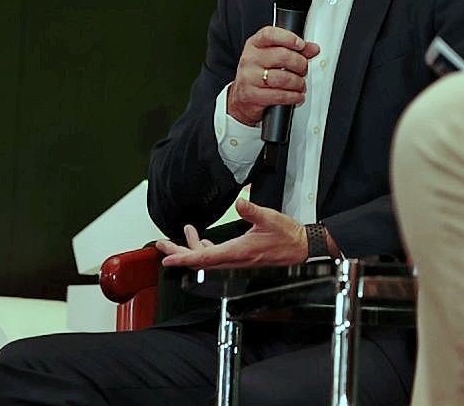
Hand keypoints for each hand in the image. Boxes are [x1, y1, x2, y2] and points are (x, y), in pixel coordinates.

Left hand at [156, 199, 310, 268]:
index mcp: (238, 251)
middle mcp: (234, 260)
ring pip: (206, 259)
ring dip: (191, 248)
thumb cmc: (287, 236)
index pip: (203, 257)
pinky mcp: (241, 258)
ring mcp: (237, 260)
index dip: (183, 258)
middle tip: (162, 246)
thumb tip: (240, 202)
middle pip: (199, 260)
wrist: (300, 247)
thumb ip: (252, 210)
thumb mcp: (270, 218)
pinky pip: (216, 256)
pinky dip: (204, 248)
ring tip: (182, 235)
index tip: (166, 258)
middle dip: (178, 253)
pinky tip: (202, 239)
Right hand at [227, 26, 321, 127]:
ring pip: (283, 78)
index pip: (270, 34)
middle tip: (304, 70)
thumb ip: (294, 50)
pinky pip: (280, 95)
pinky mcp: (251, 95)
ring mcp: (249, 77)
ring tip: (300, 85)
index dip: (288, 38)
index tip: (301, 45)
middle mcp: (250, 59)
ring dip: (298, 83)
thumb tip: (313, 48)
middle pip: (282, 56)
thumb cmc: (259, 73)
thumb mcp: (272, 56)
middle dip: (300, 64)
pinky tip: (297, 96)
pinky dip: (293, 97)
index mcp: (254, 44)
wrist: (242, 98)